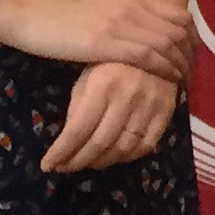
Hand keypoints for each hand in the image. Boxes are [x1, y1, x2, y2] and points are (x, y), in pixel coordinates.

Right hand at [0, 0, 193, 81]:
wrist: (23, 10)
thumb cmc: (55, 13)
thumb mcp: (100, 8)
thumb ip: (123, 17)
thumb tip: (142, 31)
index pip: (179, 17)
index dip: (193, 38)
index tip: (194, 55)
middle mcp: (131, 9)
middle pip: (179, 33)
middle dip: (191, 55)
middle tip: (191, 74)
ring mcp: (119, 25)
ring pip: (168, 45)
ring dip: (180, 65)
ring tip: (182, 82)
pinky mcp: (103, 44)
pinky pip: (146, 57)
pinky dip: (163, 70)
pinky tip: (167, 82)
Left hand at [44, 62, 177, 171]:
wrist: (156, 46)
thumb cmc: (112, 61)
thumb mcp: (87, 77)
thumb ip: (78, 108)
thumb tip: (69, 142)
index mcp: (102, 86)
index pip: (78, 129)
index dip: (61, 152)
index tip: (48, 165)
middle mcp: (127, 98)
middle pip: (100, 142)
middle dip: (78, 161)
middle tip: (65, 168)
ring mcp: (150, 106)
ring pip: (124, 148)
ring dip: (102, 162)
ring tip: (88, 164)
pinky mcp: (167, 111)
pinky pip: (147, 144)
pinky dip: (129, 157)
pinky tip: (116, 157)